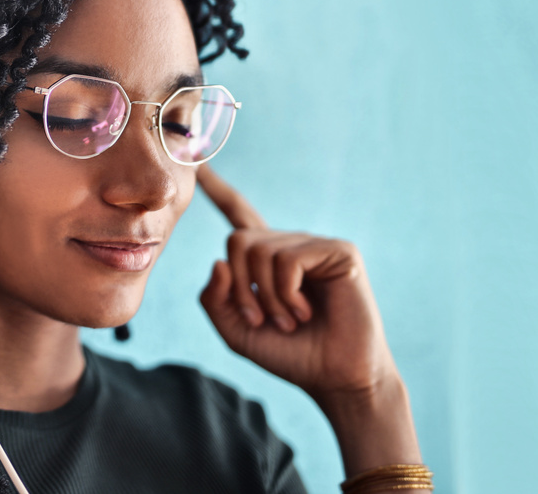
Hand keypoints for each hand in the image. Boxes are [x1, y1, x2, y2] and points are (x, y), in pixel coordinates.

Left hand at [195, 164, 397, 401]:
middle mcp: (289, 245)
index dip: (218, 188)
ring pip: (259, 250)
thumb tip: (219, 260)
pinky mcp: (339, 252)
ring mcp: (315, 245)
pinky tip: (306, 312)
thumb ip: (214, 298)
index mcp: (265, 259)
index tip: (198, 159)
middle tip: (263, 320)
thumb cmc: (289, 354)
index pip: (238, 214)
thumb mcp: (235, 330)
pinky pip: (288, 259)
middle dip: (242, 288)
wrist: (334, 378)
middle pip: (237, 240)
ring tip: (290, 321)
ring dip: (266, 297)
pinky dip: (287, 293)